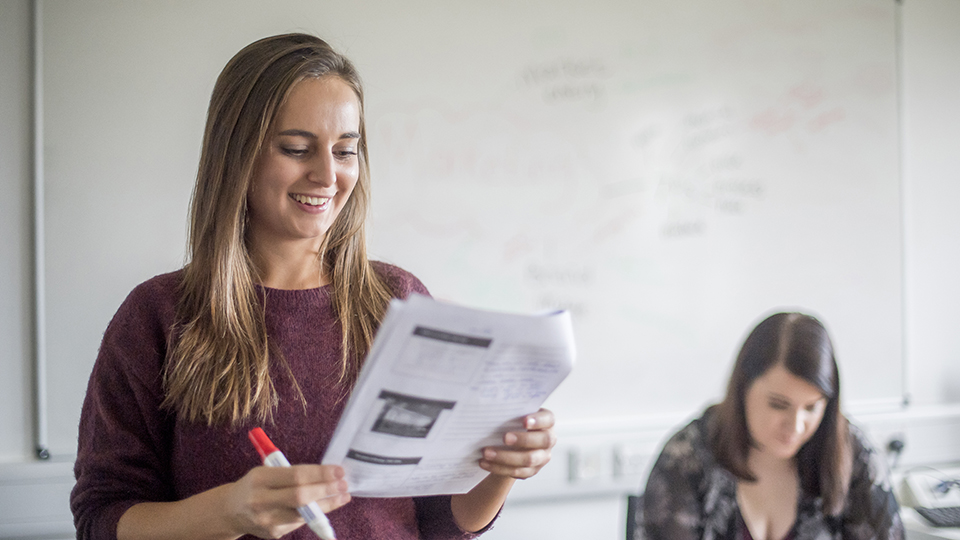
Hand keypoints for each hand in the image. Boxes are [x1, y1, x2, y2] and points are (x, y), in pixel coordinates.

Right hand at [224, 464, 349, 538]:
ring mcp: (267, 520)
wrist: (231, 511)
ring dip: (328, 505)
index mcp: (260, 479)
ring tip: (343, 496)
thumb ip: (291, 473)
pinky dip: (316, 514)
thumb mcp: (266, 471)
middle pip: (300, 497)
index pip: (295, 476)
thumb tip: (327, 473)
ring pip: (304, 514)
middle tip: (344, 484)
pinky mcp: (273, 533)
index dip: (320, 474)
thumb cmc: (256, 485)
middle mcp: (261, 501)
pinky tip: (327, 505)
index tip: (338, 471)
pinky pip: (300, 522)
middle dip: (326, 490)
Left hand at [479, 408, 556, 479]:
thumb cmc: (513, 423)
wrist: (513, 442)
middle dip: (523, 440)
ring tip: (487, 453)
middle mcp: (549, 440)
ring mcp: (542, 457)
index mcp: (547, 422)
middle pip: (542, 441)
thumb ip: (510, 412)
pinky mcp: (532, 471)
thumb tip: (491, 407)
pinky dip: (499, 468)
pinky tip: (485, 463)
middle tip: (504, 438)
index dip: (538, 421)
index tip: (524, 421)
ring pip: (529, 460)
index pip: (548, 419)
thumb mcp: (515, 415)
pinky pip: (517, 472)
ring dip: (505, 457)